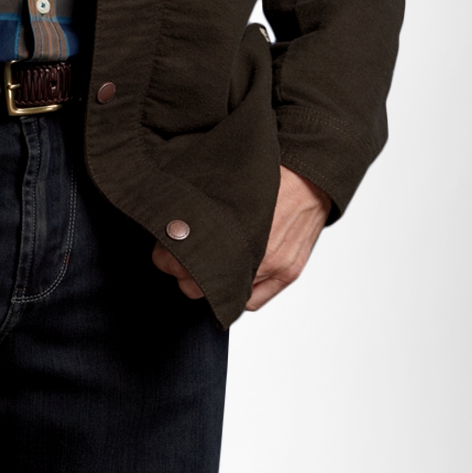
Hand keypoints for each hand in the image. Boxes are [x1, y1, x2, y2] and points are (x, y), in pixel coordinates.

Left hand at [150, 165, 330, 308]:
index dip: (167, 256)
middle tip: (177, 262)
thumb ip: (202, 203)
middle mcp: (252, 247)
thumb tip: (174, 217)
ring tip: (202, 271)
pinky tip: (229, 284)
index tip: (162, 250)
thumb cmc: (266, 171)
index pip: (183, 256)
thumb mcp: (225, 179)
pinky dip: (238, 296)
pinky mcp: (288, 271)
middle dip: (184, 273)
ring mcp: (273, 263)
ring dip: (210, 287)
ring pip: (226, 295)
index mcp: (230, 220)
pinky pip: (253, 300)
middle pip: (201, 282)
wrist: (309, 174)